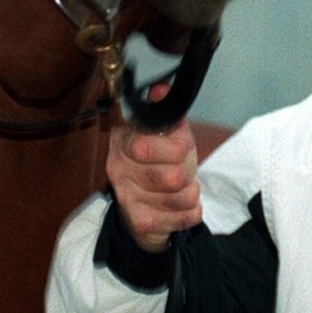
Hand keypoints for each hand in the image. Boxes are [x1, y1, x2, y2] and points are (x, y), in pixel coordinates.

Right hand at [107, 86, 202, 252]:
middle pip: (173, 176)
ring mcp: (127, 198)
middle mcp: (119, 169)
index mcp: (123, 140)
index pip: (148, 147)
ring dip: (191, 192)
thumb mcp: (163, 129)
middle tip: (184, 170)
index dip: (177, 148)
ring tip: (183, 188)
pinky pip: (185, 216)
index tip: (180, 147)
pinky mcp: (140, 222)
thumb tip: (161, 90)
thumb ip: (163, 109)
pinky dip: (192, 212)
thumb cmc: (158, 160)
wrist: (140, 204)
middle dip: (188, 171)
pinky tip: (182, 206)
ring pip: (182, 197)